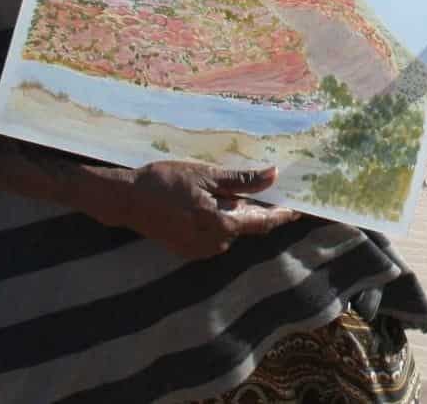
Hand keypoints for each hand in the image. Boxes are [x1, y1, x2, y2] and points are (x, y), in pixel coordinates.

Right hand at [116, 161, 301, 259]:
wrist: (127, 200)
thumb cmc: (166, 182)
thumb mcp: (207, 176)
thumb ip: (242, 181)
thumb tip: (273, 176)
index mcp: (220, 225)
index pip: (261, 223)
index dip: (281, 215)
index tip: (299, 210)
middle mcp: (214, 244)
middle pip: (245, 226)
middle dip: (253, 208)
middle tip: (258, 185)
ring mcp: (200, 250)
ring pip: (229, 230)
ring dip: (233, 213)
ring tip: (217, 189)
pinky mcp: (188, 251)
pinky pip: (214, 235)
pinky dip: (217, 220)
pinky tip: (204, 202)